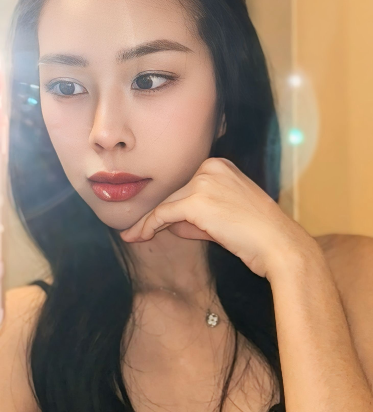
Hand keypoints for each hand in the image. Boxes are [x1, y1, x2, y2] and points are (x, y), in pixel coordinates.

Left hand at [119, 157, 312, 278]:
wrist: (280, 246)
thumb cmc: (257, 236)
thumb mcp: (223, 217)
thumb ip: (194, 215)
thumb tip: (165, 222)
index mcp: (220, 165)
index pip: (185, 186)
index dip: (167, 206)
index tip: (150, 219)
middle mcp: (211, 167)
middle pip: (173, 194)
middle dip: (157, 216)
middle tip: (136, 233)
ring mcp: (203, 181)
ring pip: (166, 204)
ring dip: (149, 223)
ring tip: (132, 236)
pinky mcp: (196, 200)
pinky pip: (162, 214)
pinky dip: (147, 226)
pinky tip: (136, 236)